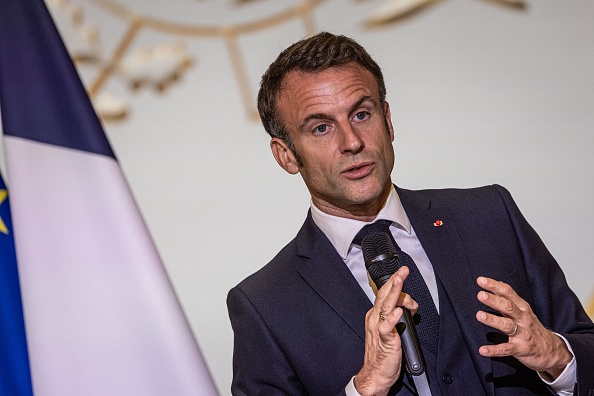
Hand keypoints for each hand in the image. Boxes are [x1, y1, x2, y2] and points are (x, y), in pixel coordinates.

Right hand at [354, 266, 417, 395]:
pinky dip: (393, 318)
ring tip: (400, 282)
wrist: (374, 375)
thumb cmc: (382, 355)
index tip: (401, 272)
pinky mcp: (385, 341)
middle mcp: (375, 320)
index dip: (393, 283)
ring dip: (394, 293)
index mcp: (375, 316)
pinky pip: (388, 327)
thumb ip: (397, 318)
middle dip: (394, 282)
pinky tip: (399, 311)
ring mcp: (379, 329)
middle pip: (384, 296)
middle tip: (402, 271)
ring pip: (386, 306)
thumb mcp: (390, 331)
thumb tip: (407, 308)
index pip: (384, 295)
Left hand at [475, 276, 572, 379]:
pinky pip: (506, 349)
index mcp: (522, 308)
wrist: (554, 351)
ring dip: (493, 320)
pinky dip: (494, 350)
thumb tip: (495, 285)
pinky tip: (482, 350)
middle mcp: (523, 319)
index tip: (480, 280)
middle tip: (480, 295)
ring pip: (507, 325)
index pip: (508, 293)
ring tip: (479, 315)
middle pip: (508, 307)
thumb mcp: (524, 312)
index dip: (494, 286)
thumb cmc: (533, 328)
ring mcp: (523, 334)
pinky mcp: (521, 349)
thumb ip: (509, 300)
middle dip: (494, 300)